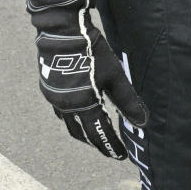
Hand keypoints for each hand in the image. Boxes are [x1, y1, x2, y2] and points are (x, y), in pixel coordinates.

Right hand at [37, 18, 146, 160]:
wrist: (63, 33)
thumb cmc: (93, 53)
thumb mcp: (114, 77)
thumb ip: (127, 101)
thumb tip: (142, 121)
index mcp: (84, 106)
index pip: (100, 134)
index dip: (111, 146)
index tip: (121, 156)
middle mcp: (66, 107)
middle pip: (82, 134)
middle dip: (97, 143)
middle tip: (108, 148)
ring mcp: (54, 98)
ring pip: (69, 124)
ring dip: (83, 132)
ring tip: (95, 135)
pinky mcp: (48, 88)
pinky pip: (60, 111)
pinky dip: (71, 118)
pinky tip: (78, 114)